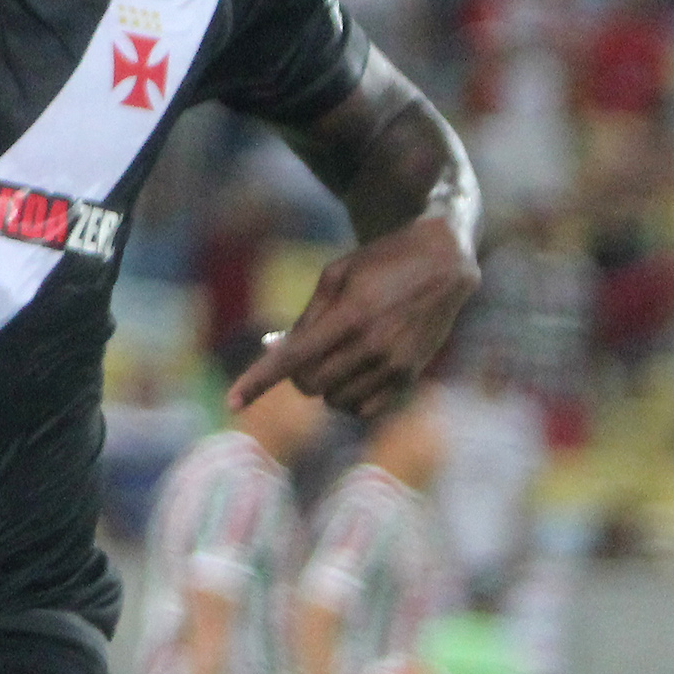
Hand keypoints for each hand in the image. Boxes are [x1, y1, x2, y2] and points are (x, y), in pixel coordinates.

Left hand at [227, 213, 478, 417]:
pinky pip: (363, 409)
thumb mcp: (335, 276)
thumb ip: (305, 318)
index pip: (293, 359)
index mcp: (349, 315)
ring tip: (336, 357)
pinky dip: (349, 399)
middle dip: (297, 375)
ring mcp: (395, 364)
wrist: (443, 264)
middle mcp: (373, 345)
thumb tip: (274, 353)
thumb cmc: (379, 263)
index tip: (231, 402)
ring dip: (325, 386)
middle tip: (305, 353)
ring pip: (335, 401)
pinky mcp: (411, 377)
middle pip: (309, 386)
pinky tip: (352, 374)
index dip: (258, 382)